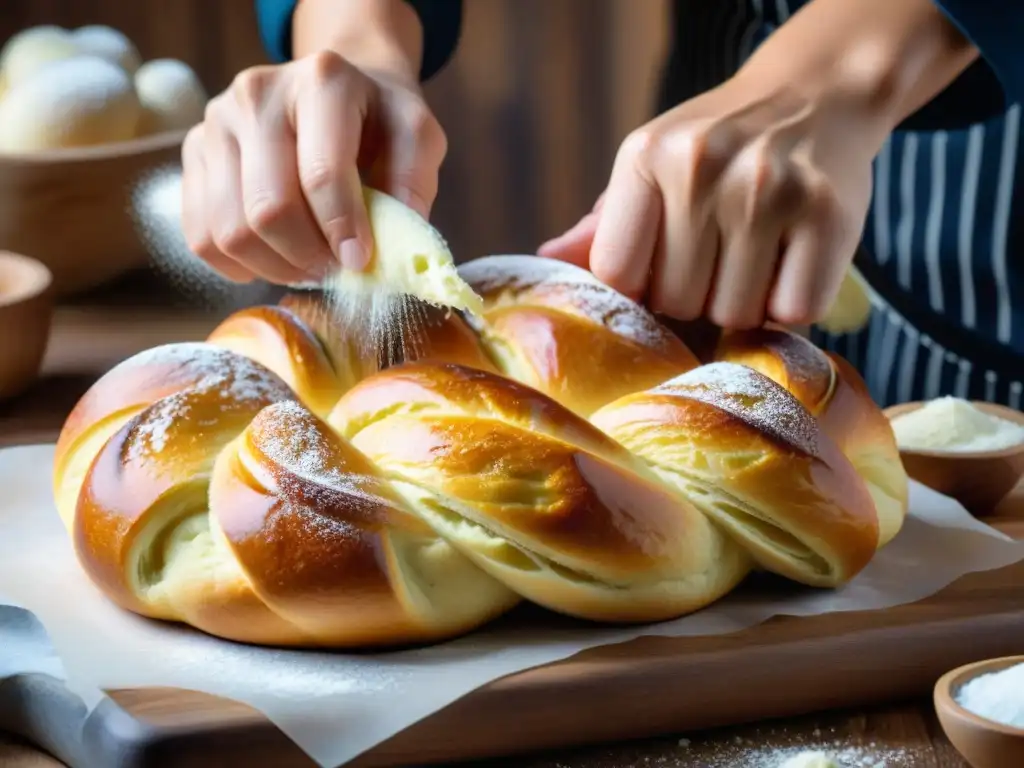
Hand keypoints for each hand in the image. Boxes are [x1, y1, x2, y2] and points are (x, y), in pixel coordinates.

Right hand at [181, 51, 446, 283]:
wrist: (332, 93)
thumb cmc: (378, 122)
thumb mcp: (417, 137)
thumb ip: (413, 185)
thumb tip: (392, 248)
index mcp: (322, 81)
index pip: (321, 172)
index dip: (341, 229)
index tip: (360, 262)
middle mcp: (257, 93)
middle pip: (269, 208)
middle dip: (307, 256)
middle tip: (334, 269)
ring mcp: (216, 122)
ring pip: (230, 229)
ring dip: (275, 267)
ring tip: (308, 266)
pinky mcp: (192, 152)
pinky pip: (200, 235)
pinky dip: (237, 265)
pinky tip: (272, 259)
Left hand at [538, 0, 976, 328]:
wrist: (817, 93)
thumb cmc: (718, 147)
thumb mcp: (651, 166)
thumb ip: (604, 224)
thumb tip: (545, 261)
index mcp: (645, 156)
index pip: (616, 273)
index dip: (639, 291)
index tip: (659, 276)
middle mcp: (702, 168)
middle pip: (676, 302)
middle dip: (693, 298)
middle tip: (716, 260)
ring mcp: (769, 190)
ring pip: (734, 314)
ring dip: (743, 305)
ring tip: (752, 260)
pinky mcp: (829, 215)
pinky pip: (793, 312)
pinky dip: (791, 306)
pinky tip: (788, 267)